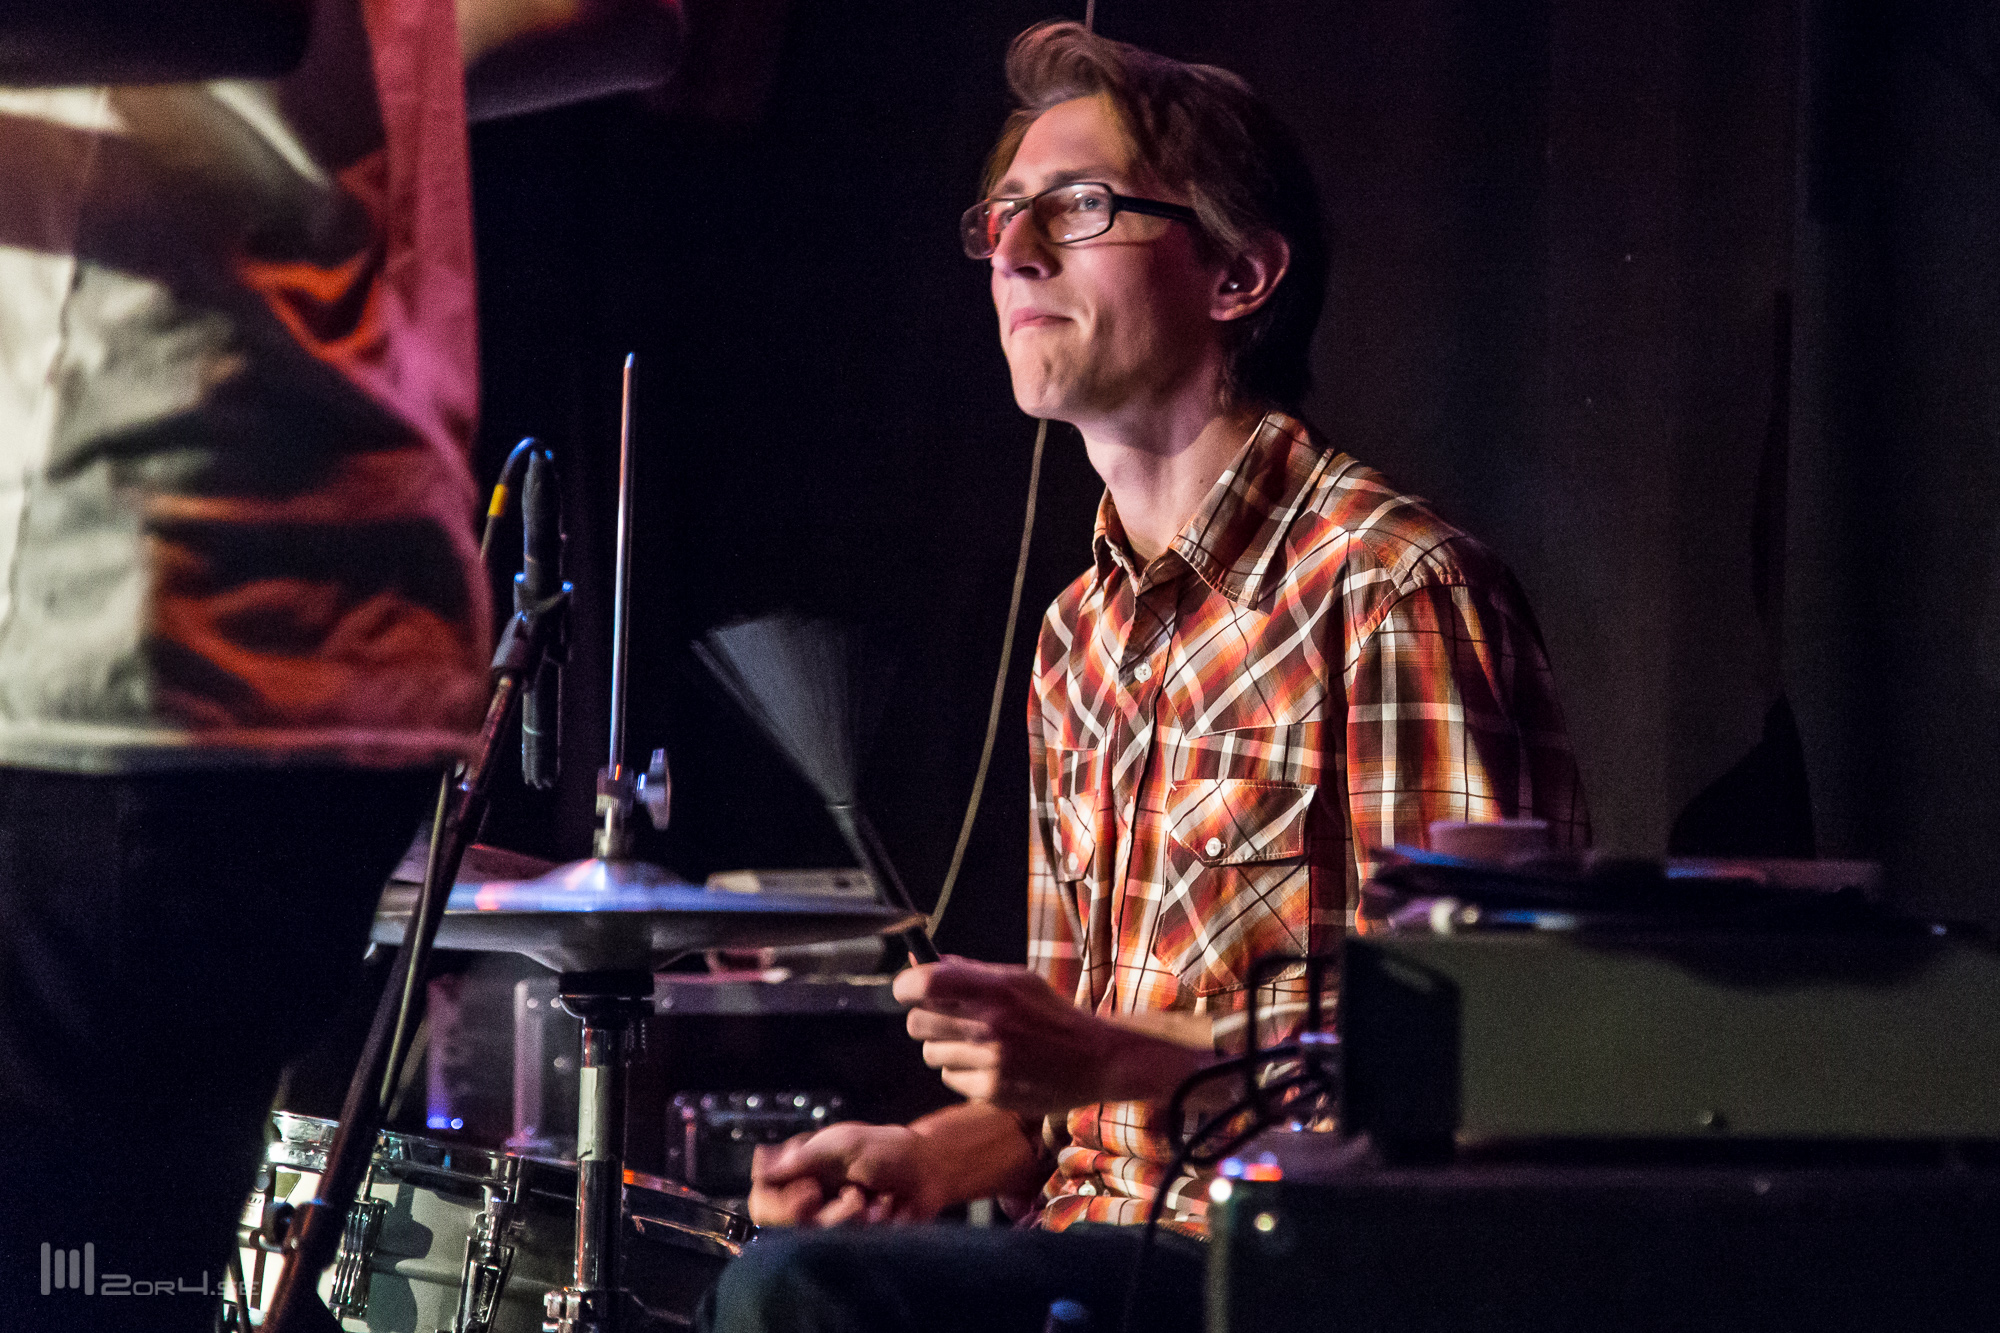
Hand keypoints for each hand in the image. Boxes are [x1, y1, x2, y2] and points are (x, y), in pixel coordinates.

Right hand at [747, 1122, 945, 1226]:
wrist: (929, 1170)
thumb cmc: (887, 1149)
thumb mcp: (844, 1144)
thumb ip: (802, 1158)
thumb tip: (760, 1167)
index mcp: (799, 1172)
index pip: (763, 1201)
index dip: (780, 1205)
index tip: (811, 1193)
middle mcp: (808, 1200)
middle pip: (790, 1229)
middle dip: (828, 1215)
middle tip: (855, 1196)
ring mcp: (830, 1221)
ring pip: (819, 1240)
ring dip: (853, 1219)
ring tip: (874, 1200)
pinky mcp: (851, 1239)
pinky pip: (846, 1247)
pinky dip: (871, 1228)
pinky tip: (885, 1210)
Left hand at [893, 958, 1208, 1115]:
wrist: (1095, 1060)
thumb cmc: (1052, 1015)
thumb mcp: (1019, 980)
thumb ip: (970, 973)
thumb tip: (921, 964)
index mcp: (995, 989)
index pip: (924, 985)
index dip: (907, 987)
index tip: (910, 991)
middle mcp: (990, 1024)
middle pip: (916, 1022)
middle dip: (926, 1020)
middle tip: (948, 1021)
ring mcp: (990, 1061)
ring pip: (929, 1054)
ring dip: (944, 1049)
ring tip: (976, 1046)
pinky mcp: (991, 1092)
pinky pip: (949, 1079)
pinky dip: (962, 1073)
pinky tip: (989, 1067)